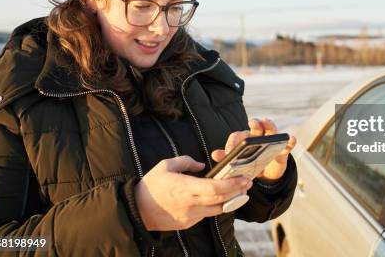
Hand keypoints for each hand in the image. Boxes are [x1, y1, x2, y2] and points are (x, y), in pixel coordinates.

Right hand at [134, 156, 252, 230]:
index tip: (243, 178)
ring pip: (217, 209)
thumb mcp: (166, 165)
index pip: (215, 188)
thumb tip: (202, 165)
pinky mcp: (188, 223)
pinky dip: (217, 206)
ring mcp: (190, 216)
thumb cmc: (151, 185)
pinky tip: (222, 199)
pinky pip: (207, 214)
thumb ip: (186, 162)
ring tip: (240, 191)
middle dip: (237, 191)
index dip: (232, 184)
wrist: (137, 210)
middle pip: (221, 199)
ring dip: (231, 201)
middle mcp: (190, 203)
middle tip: (247, 183)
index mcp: (185, 187)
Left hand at [211, 118, 296, 181]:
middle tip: (252, 123)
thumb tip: (215, 154)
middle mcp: (259, 137)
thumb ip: (227, 158)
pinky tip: (291, 139)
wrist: (266, 174)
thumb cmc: (251, 164)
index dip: (233, 143)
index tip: (230, 153)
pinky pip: (288, 145)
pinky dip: (291, 141)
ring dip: (270, 125)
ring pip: (272, 131)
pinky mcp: (283, 151)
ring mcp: (272, 143)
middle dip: (255, 124)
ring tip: (267, 122)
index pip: (238, 136)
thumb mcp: (239, 163)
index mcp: (245, 140)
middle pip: (256, 127)